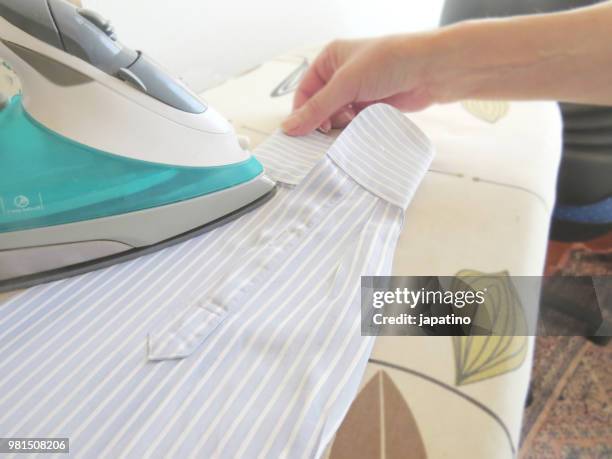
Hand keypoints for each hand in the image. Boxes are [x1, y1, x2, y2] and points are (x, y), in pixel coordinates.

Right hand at [282, 35, 438, 135]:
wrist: (431, 70)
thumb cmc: (392, 60)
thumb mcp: (346, 83)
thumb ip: (317, 108)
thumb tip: (290, 126)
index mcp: (331, 59)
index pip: (305, 90)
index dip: (301, 111)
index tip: (299, 133)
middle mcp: (343, 74)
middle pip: (320, 106)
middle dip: (321, 121)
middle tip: (321, 137)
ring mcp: (359, 91)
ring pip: (337, 116)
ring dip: (339, 126)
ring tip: (346, 128)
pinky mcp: (373, 106)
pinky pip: (354, 123)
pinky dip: (353, 129)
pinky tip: (357, 131)